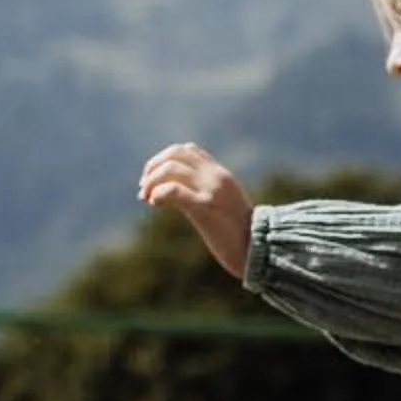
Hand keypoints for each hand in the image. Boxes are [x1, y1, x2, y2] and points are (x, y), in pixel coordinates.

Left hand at [137, 142, 252, 278]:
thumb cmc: (238, 234)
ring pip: (170, 169)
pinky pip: (173, 191)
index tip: (153, 178)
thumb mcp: (222, 205)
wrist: (256, 250)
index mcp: (220, 173)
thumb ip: (203, 192)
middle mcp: (216, 176)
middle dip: (152, 168)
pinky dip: (157, 194)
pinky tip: (154, 204)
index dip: (163, 159)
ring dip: (151, 182)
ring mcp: (211, 190)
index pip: (186, 150)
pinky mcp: (205, 207)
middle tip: (143, 188)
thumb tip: (172, 193)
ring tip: (146, 198)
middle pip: (175, 154)